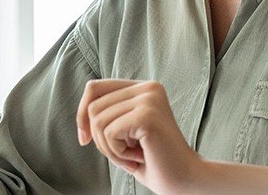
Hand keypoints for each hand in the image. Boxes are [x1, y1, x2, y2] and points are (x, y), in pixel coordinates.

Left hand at [77, 79, 204, 193]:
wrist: (185, 180)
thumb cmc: (153, 160)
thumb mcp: (125, 131)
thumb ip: (108, 114)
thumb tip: (81, 113)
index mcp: (143, 88)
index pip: (94, 88)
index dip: (82, 115)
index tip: (85, 139)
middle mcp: (148, 88)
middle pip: (93, 107)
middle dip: (99, 139)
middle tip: (124, 155)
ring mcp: (149, 99)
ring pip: (98, 122)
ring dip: (110, 149)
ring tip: (132, 157)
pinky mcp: (147, 116)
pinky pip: (109, 134)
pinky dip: (118, 154)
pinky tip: (139, 158)